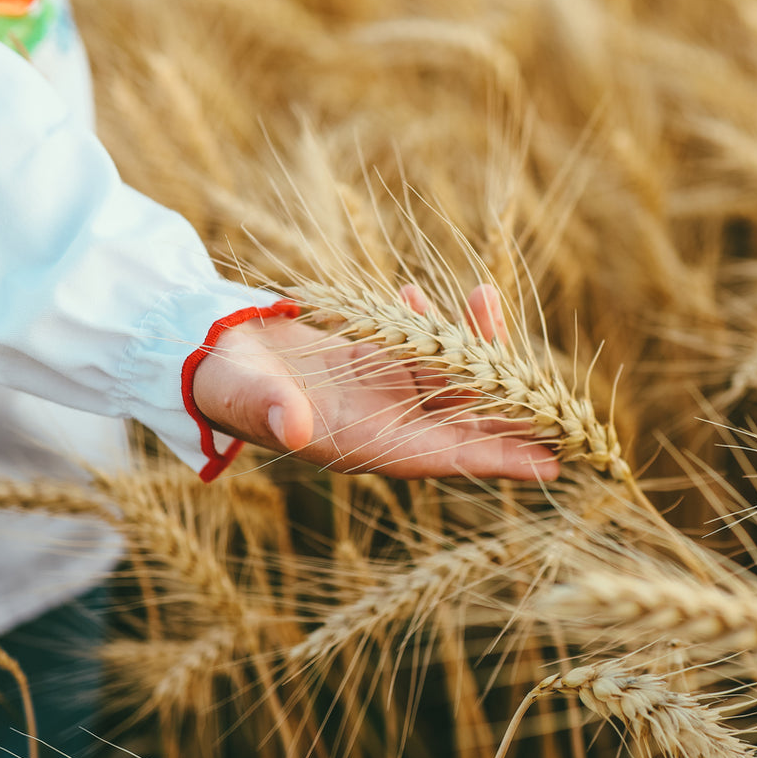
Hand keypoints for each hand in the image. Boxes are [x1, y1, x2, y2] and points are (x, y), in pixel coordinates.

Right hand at [191, 285, 559, 480]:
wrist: (194, 353)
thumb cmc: (215, 380)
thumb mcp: (238, 392)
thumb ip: (265, 409)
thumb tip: (291, 425)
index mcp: (360, 443)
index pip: (445, 456)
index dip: (498, 459)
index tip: (554, 465)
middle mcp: (380, 423)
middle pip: (464, 418)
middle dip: (512, 404)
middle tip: (563, 394)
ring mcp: (378, 392)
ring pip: (449, 377)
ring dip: (472, 343)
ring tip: (484, 295)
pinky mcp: (369, 363)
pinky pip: (419, 348)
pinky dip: (429, 322)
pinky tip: (419, 293)